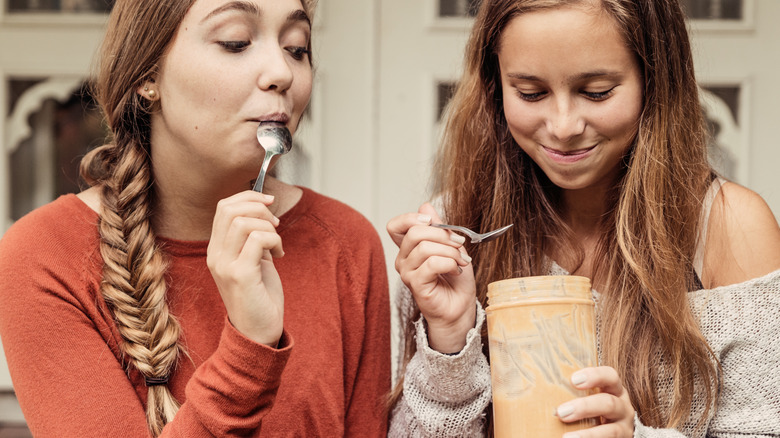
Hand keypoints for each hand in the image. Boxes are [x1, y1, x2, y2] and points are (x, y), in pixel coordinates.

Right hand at [207, 190, 284, 346]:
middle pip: (230, 209)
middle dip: (259, 207)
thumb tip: (265, 208)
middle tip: (275, 224)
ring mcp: (225, 265)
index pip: (223, 207)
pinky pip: (258, 239)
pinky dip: (274, 240)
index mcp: (216, 249)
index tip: (269, 202)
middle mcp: (215, 255)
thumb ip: (252, 237)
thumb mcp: (253, 259)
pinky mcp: (240, 275)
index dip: (248, 197)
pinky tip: (279, 255)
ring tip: (277, 245)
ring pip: (244, 222)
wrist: (258, 332)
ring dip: (269, 227)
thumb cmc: (260, 296)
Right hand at [386, 203, 475, 352]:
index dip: (411, 218)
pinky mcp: (415, 285)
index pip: (395, 225)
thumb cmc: (455, 278)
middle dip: (443, 235)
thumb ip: (438, 226)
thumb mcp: (451, 245)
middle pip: (415, 232)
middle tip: (460, 244)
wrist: (460, 305)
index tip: (433, 222)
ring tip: (461, 261)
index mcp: (408, 247)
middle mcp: (403, 259)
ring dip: (451, 252)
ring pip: (425, 247)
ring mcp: (407, 273)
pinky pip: (432, 263)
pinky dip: (450, 263)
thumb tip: (426, 206)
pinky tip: (456, 271)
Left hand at [555, 367, 634, 436]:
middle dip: (584, 407)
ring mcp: (623, 428)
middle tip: (561, 412)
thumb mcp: (589, 396)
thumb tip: (528, 385)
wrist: (612, 432)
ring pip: (611, 431)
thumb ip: (569, 391)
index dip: (594, 376)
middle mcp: (623, 407)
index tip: (573, 380)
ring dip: (588, 435)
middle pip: (608, 403)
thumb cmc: (593, 409)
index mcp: (614, 389)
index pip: (610, 376)